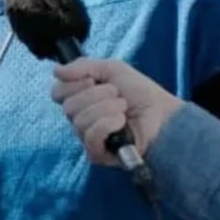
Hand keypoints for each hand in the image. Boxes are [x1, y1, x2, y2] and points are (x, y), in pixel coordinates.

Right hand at [51, 58, 181, 165]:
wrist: (162, 114)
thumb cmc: (140, 93)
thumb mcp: (112, 69)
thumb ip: (84, 66)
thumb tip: (57, 71)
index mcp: (81, 99)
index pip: (57, 92)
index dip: (73, 83)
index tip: (93, 80)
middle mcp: (81, 118)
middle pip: (68, 106)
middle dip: (96, 95)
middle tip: (116, 94)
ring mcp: (88, 137)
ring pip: (79, 120)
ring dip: (106, 108)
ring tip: (124, 108)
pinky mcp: (97, 153)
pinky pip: (91, 136)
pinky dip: (107, 124)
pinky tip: (121, 122)